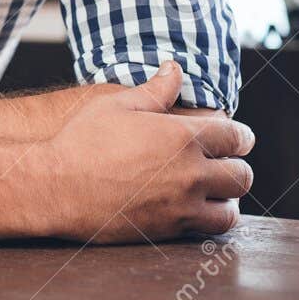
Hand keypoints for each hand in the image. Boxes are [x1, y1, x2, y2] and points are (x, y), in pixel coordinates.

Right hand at [38, 61, 254, 242]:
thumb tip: (175, 70)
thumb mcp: (117, 105)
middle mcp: (190, 172)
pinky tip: (198, 210)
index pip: (235, 135)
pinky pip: (209, 229)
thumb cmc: (82, 141)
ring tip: (215, 191)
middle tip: (225, 163)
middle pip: (241, 174)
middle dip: (237, 166)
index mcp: (181, 136)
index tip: (237, 137)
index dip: (240, 135)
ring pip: (231, 208)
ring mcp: (182, 204)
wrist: (57, 186)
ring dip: (227, 197)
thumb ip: (155, 90)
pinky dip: (211, 219)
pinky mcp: (170, 229)